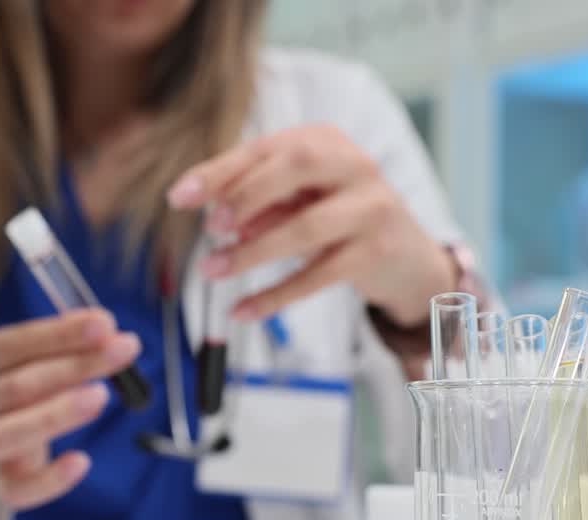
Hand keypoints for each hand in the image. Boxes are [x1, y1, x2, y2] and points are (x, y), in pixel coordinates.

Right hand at [0, 309, 140, 519]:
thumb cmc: (6, 397)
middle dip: (75, 366)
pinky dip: (51, 479)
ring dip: (58, 414)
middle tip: (123, 349)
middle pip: (21, 385)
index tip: (104, 323)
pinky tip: (81, 462)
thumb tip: (105, 329)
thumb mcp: (21, 363)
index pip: (12, 343)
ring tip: (101, 396)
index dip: (58, 334)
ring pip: (14, 433)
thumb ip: (58, 345)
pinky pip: (21, 489)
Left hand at [167, 124, 456, 326]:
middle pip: (295, 166)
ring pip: (306, 227)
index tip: (179, 196)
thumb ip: (259, 202)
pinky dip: (275, 296)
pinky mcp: (377, 252)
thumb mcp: (298, 202)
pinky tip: (242, 310)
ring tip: (213, 270)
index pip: (266, 147)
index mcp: (326, 141)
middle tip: (211, 227)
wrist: (409, 260)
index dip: (219, 171)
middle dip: (246, 195)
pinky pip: (318, 276)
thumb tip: (213, 214)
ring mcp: (371, 208)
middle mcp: (355, 165)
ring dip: (252, 252)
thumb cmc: (340, 221)